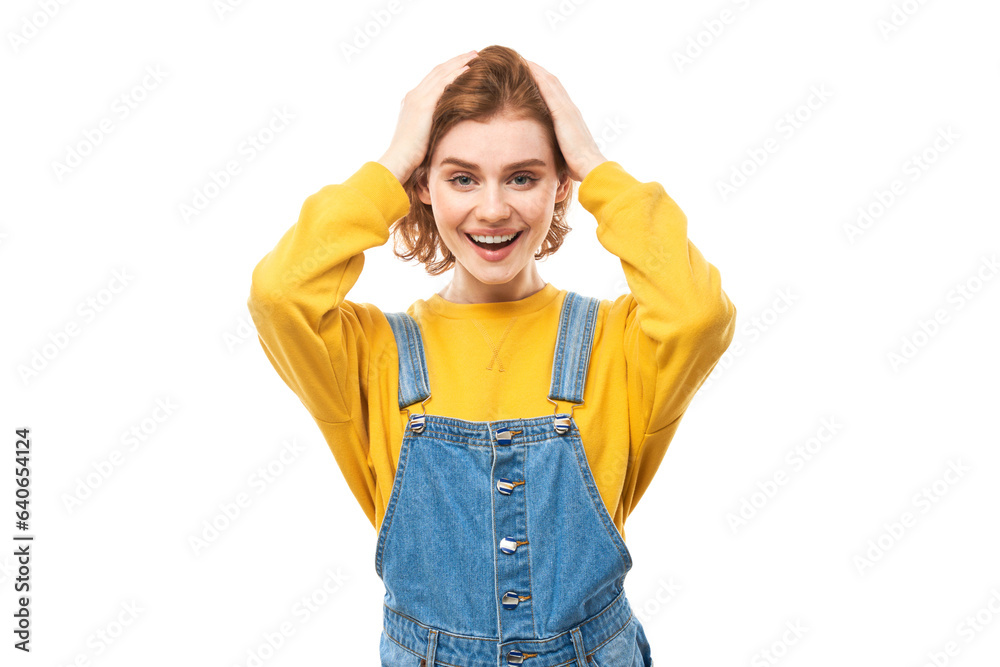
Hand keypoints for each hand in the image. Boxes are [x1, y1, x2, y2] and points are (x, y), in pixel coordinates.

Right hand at [378, 49, 478, 183]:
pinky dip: (456, 75)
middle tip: (474, 54)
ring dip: (459, 63)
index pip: (433, 79)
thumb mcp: (423, 135)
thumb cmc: (411, 155)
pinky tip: (468, 70)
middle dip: (456, 61)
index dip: (449, 69)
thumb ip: (433, 125)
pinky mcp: (424, 105)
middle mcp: (414, 95)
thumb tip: (447, 127)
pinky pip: (443, 84)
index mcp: (412, 101)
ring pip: (441, 74)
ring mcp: (418, 98)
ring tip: (475, 56)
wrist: (399, 160)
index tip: (464, 64)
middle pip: (438, 71)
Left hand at [527, 60, 606, 181]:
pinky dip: (537, 76)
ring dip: (536, 69)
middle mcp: (570, 109)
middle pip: (552, 83)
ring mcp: (567, 109)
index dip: (543, 82)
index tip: (528, 74)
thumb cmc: (578, 166)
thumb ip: (556, 145)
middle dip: (538, 71)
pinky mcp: (562, 112)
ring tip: (521, 60)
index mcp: (570, 118)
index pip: (555, 94)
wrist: (591, 167)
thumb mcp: (564, 152)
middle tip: (522, 61)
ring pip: (550, 81)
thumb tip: (546, 151)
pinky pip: (548, 88)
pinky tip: (526, 67)